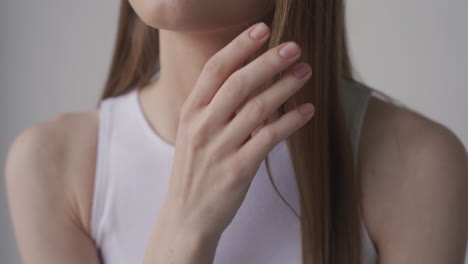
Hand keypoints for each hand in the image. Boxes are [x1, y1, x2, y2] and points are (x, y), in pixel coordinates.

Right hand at [162, 22, 313, 239]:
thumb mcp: (193, 132)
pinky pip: (269, 138)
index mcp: (190, 112)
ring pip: (257, 108)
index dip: (240, 46)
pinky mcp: (238, 170)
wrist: (187, 216)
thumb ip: (213, 105)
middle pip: (239, 83)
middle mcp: (203, 126)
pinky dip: (291, 122)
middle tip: (295, 47)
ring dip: (285, 87)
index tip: (263, 29)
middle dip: (269, 61)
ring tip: (305, 73)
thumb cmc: (195, 170)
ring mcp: (220, 148)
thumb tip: (246, 76)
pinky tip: (307, 111)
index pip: (215, 69)